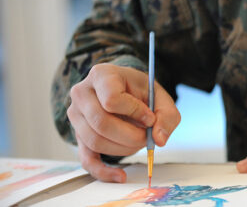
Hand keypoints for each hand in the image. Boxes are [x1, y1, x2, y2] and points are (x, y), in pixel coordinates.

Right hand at [67, 63, 180, 181]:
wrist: (125, 90)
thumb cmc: (140, 90)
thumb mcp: (159, 95)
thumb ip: (166, 115)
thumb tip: (159, 139)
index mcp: (101, 75)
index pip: (111, 99)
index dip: (134, 111)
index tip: (149, 116)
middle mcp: (82, 93)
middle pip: (101, 123)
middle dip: (130, 135)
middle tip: (147, 137)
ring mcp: (76, 115)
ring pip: (95, 141)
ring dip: (123, 148)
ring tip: (139, 141)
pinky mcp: (78, 136)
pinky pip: (86, 159)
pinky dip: (103, 171)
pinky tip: (120, 175)